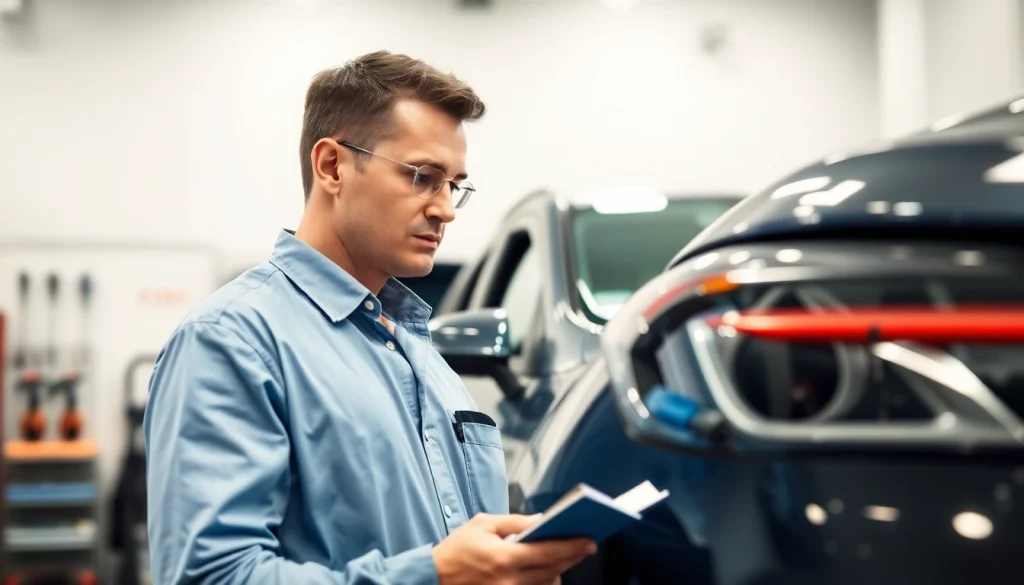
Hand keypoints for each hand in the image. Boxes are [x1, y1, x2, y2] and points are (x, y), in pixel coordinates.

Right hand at [433, 513, 595, 584]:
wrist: (433, 578)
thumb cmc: (456, 550)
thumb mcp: (482, 525)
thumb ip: (514, 522)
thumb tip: (542, 520)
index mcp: (504, 558)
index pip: (548, 552)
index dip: (572, 546)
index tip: (589, 540)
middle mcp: (509, 581)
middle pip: (553, 570)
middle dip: (571, 556)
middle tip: (584, 545)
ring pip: (547, 584)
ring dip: (558, 570)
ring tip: (562, 555)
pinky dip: (544, 581)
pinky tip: (545, 570)